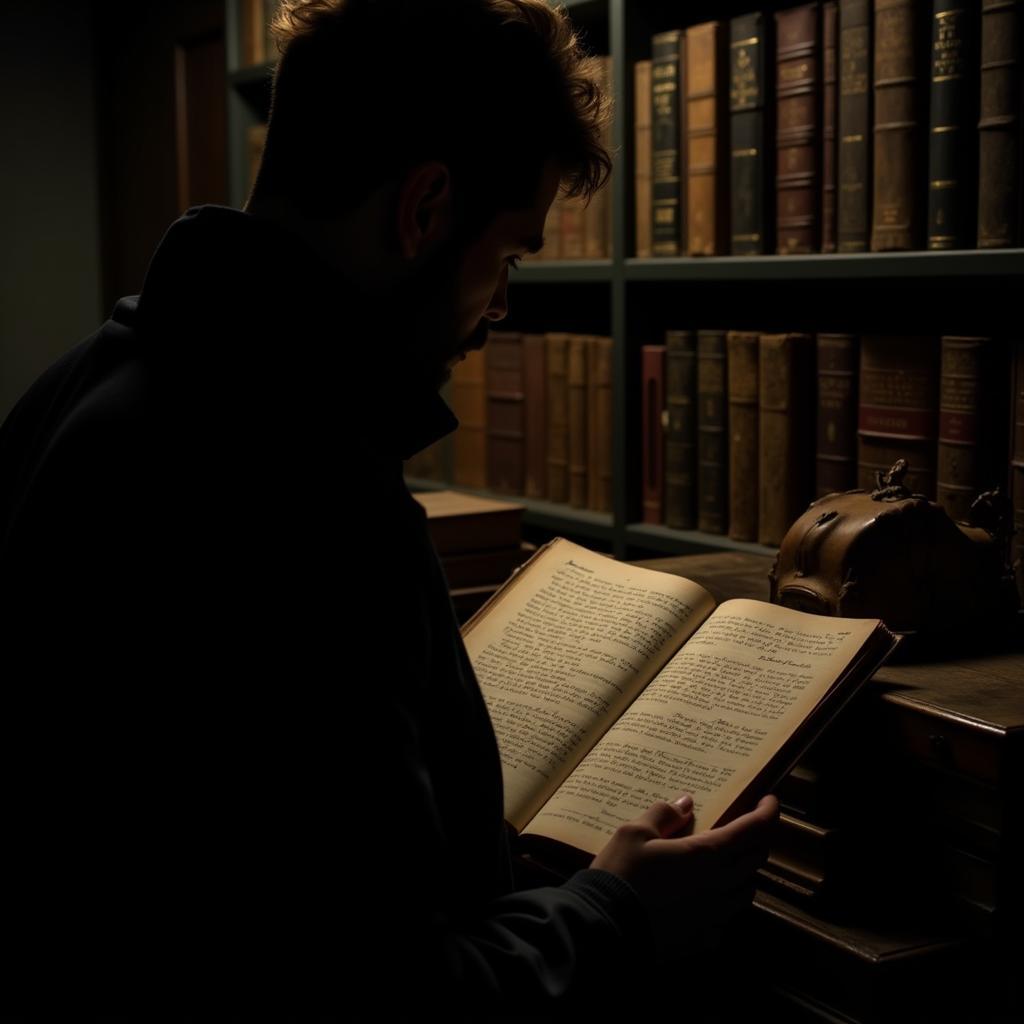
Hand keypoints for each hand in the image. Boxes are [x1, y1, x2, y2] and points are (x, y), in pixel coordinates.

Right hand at [590, 793, 779, 960]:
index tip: (769, 800)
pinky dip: (726, 900)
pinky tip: (706, 897)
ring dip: (744, 871)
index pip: (752, 830)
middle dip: (757, 839)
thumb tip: (685, 803)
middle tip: (745, 828)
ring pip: (747, 890)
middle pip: (757, 859)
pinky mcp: (705, 940)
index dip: (767, 812)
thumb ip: (664, 815)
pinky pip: (727, 916)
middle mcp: (720, 885)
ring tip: (729, 862)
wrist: (605, 929)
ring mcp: (715, 916)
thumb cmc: (620, 875)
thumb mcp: (634, 833)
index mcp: (706, 854)